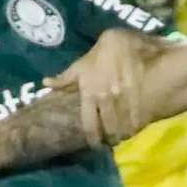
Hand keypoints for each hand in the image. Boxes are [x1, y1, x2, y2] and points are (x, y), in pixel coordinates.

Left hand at [45, 29, 146, 146]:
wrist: (127, 41)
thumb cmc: (103, 50)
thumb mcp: (82, 62)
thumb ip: (66, 77)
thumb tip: (46, 83)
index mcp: (90, 93)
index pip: (89, 125)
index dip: (93, 139)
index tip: (95, 145)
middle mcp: (105, 100)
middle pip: (108, 130)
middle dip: (110, 140)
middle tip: (111, 143)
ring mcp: (124, 100)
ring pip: (123, 127)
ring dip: (123, 135)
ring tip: (123, 137)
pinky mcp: (140, 97)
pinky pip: (138, 120)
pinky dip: (136, 127)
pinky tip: (135, 128)